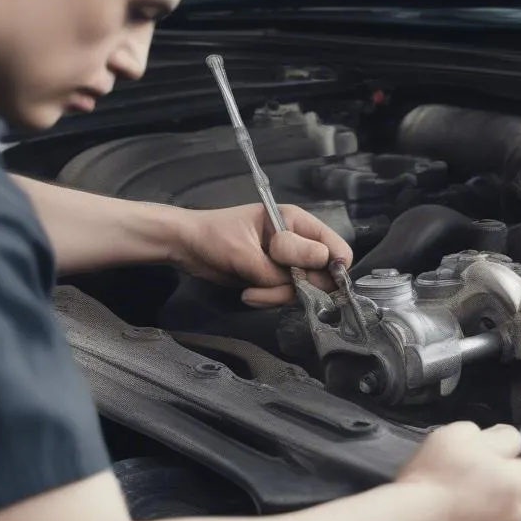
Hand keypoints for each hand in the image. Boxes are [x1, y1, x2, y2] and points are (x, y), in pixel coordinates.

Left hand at [173, 204, 353, 307]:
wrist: (186, 248)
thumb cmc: (214, 237)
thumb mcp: (246, 251)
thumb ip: (282, 265)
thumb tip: (322, 270)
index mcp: (295, 222)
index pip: (334, 247)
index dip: (332, 266)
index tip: (313, 280)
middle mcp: (297, 242)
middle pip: (321, 274)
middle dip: (298, 285)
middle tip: (269, 284)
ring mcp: (286, 263)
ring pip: (302, 290)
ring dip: (277, 295)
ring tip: (251, 291)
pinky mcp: (274, 279)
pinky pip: (284, 296)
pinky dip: (267, 299)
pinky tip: (248, 293)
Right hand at [395, 423, 520, 520]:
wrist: (412, 516)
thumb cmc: (436, 472)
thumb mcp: (461, 433)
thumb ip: (494, 435)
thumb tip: (507, 440)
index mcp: (516, 479)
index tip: (501, 461)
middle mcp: (517, 510)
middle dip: (505, 488)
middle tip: (475, 481)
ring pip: (505, 518)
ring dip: (491, 510)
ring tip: (460, 504)